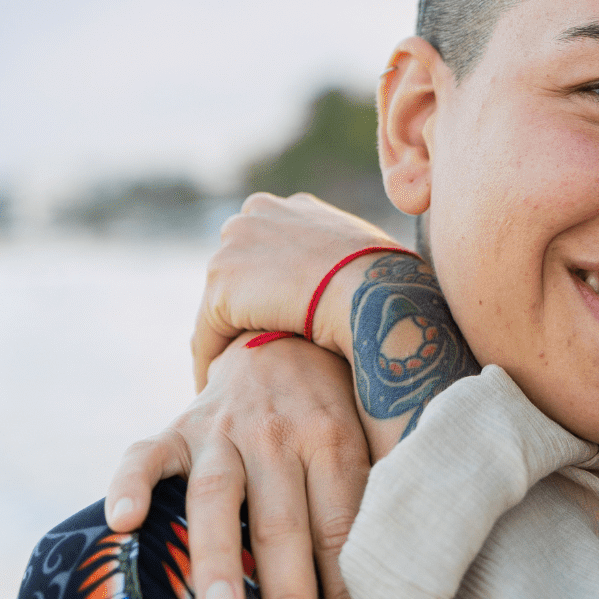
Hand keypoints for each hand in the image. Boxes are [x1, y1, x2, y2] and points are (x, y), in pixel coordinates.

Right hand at [108, 332, 376, 598]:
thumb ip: (370, 497)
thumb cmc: (334, 403)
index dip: (346, 593)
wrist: (283, 326)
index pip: (341, 530)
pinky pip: (147, 454)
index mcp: (334, 442)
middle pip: (285, 526)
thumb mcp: (363, 434)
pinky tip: (121, 523)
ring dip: (218, 556)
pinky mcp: (179, 426)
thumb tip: (398, 585)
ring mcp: (223, 430)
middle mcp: (280, 436)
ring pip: (218, 497)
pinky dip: (130, 485)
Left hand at [192, 191, 400, 389]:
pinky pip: (208, 334)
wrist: (376, 292)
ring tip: (232, 379)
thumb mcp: (368, 261)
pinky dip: (212, 363)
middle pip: (237, 271)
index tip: (276, 323)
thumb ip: (343, 265)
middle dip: (242, 309)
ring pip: (220, 304)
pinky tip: (221, 389)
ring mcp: (234, 245)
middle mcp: (257, 214)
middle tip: (249, 355)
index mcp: (295, 209)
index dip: (271, 289)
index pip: (267, 250)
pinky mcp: (220, 284)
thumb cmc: (390, 283)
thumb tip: (354, 292)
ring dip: (226, 339)